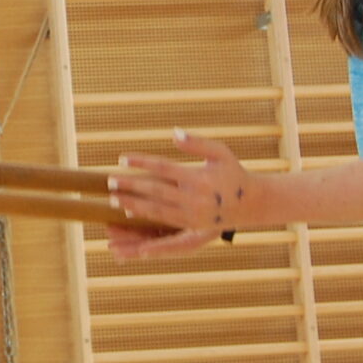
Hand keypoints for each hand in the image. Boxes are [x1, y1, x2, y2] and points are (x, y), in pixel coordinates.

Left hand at [106, 130, 254, 260]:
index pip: (163, 168)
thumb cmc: (233, 172)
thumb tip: (174, 133)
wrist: (253, 203)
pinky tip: (130, 219)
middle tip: (110, 182)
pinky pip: (165, 227)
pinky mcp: (193, 229)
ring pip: (157, 212)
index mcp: (198, 177)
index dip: (141, 162)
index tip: (122, 158)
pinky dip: (147, 224)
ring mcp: (192, 216)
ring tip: (114, 200)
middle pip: (155, 191)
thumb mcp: (221, 152)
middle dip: (131, 186)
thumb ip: (197, 143)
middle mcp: (194, 198)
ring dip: (133, 205)